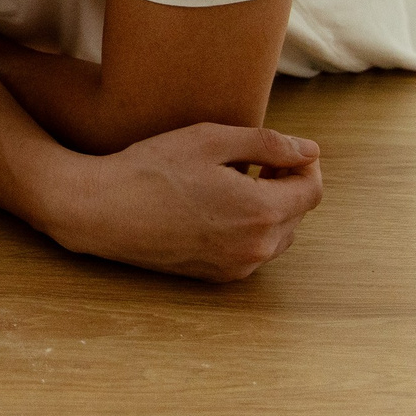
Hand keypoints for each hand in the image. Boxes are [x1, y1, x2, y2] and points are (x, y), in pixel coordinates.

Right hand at [42, 125, 324, 282]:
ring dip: (269, 208)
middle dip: (286, 185)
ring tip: (233, 183)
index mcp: (261, 212)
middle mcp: (257, 247)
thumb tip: (310, 151)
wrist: (102, 211)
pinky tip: (215, 207)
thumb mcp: (210, 140)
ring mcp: (237, 266)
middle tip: (254, 161)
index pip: (312, 190)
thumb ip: (268, 144)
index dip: (305, 164)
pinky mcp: (217, 275)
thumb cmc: (152, 169)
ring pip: (277, 235)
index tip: (286, 149)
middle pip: (298, 213)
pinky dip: (247, 228)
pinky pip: (252, 250)